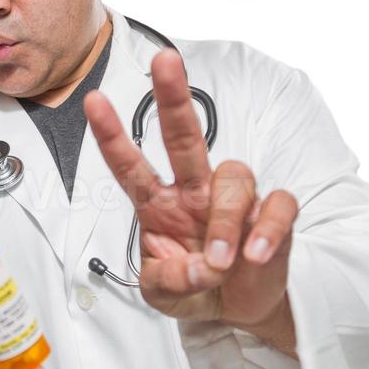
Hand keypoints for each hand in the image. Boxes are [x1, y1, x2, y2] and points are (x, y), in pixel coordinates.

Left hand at [83, 49, 297, 328]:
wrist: (238, 306)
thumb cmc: (194, 287)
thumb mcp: (164, 295)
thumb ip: (169, 281)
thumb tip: (196, 266)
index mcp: (158, 205)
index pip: (130, 165)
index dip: (112, 135)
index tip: (92, 101)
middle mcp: (195, 191)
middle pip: (183, 136)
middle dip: (173, 97)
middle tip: (164, 61)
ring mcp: (234, 200)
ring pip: (234, 177)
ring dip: (225, 220)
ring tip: (220, 260)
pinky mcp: (270, 213)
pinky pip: (276, 204)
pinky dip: (267, 229)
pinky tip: (256, 255)